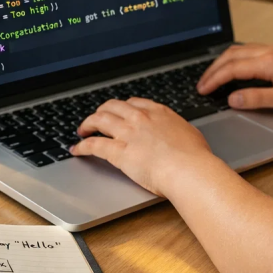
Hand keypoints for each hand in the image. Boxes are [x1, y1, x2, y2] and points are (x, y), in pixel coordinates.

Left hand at [71, 98, 222, 196]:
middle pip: (112, 106)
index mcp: (159, 113)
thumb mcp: (190, 135)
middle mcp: (140, 118)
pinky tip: (77, 149)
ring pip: (99, 119)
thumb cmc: (195, 157)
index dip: (122, 107)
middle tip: (96, 119)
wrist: (189, 169)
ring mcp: (128, 133)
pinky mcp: (119, 152)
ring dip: (88, 123)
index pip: (134, 103)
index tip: (119, 112)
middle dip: (101, 111)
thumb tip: (179, 137)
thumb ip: (178, 133)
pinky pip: (94, 144)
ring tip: (82, 130)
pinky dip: (82, 146)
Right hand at [196, 44, 272, 111]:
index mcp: (268, 62)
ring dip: (221, 63)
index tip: (202, 90)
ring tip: (211, 77)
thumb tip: (233, 99)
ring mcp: (272, 49)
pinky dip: (232, 59)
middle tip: (201, 85)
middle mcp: (268, 51)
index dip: (214, 80)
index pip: (232, 69)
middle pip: (230, 56)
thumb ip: (257, 99)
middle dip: (212, 70)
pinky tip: (231, 67)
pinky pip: (247, 50)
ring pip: (238, 51)